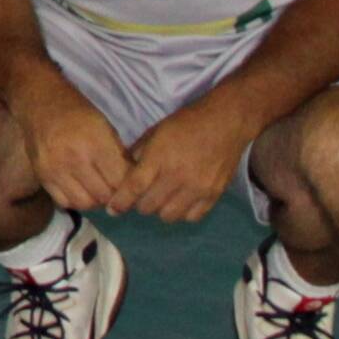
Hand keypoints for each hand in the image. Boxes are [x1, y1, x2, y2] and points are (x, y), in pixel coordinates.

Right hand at [8, 79, 132, 212]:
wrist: (40, 102)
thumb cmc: (78, 113)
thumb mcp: (105, 127)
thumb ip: (118, 156)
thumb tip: (132, 182)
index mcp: (95, 143)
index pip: (120, 181)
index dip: (129, 185)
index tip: (129, 183)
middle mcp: (74, 159)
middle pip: (104, 195)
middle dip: (113, 195)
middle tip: (114, 188)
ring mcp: (55, 169)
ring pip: (85, 203)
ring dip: (95, 200)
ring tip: (97, 189)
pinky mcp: (42, 175)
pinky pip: (64, 201)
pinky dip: (75, 200)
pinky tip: (79, 189)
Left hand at [113, 97, 255, 224]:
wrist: (225, 122)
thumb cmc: (186, 123)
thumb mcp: (155, 132)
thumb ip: (138, 153)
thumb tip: (123, 172)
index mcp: (159, 159)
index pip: (134, 187)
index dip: (120, 202)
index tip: (112, 209)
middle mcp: (177, 177)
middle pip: (149, 206)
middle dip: (139, 204)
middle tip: (141, 197)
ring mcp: (198, 188)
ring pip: (169, 216)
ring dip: (160, 210)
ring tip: (161, 199)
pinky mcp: (214, 194)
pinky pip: (192, 217)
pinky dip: (183, 213)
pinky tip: (181, 201)